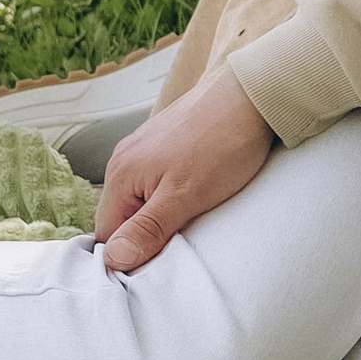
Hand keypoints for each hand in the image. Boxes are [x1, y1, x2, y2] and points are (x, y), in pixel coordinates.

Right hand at [93, 70, 274, 271]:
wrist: (253, 93)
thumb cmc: (221, 142)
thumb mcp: (185, 197)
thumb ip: (147, 229)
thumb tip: (114, 261)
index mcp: (120, 174)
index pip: (108, 234)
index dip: (131, 255)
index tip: (158, 265)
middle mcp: (125, 159)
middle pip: (124, 217)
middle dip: (148, 235)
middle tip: (181, 242)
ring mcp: (145, 149)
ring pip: (143, 200)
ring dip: (163, 216)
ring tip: (193, 217)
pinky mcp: (165, 144)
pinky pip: (158, 183)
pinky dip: (173, 196)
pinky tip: (198, 195)